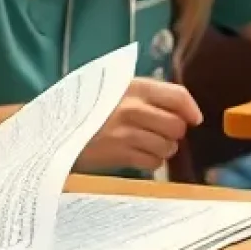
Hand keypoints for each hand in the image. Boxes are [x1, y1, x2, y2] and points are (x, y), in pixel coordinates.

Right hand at [75, 78, 202, 172]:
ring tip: (148, 145)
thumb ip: (145, 94)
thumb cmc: (88, 107)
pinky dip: (151, 162)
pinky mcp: (120, 155)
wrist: (55, 128)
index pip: (178, 96)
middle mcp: (133, 108)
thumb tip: (181, 109)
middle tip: (162, 133)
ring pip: (167, 147)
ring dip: (163, 149)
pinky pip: (152, 162)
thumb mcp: (115, 89)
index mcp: (135, 87)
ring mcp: (126, 133)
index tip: (194, 119)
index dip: (191, 109)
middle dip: (174, 133)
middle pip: (177, 126)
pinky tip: (138, 155)